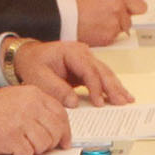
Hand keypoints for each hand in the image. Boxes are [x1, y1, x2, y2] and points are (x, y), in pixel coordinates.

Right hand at [0, 85, 68, 154]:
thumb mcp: (15, 98)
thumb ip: (36, 108)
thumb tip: (55, 126)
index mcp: (33, 95)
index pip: (60, 113)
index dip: (65, 130)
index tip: (64, 140)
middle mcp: (30, 106)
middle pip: (56, 130)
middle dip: (53, 143)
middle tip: (44, 147)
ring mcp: (22, 122)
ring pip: (45, 144)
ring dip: (35, 149)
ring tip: (22, 144)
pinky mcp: (13, 138)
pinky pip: (29, 153)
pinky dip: (21, 154)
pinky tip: (11, 148)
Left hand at [12, 37, 130, 104]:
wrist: (28, 56)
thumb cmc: (32, 63)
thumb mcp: (38, 77)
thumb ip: (56, 89)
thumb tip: (74, 102)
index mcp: (71, 52)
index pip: (89, 70)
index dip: (96, 87)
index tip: (99, 102)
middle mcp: (82, 53)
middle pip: (102, 70)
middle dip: (113, 87)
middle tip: (122, 102)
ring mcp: (86, 59)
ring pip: (105, 73)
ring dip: (116, 87)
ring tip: (127, 100)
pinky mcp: (86, 68)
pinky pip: (101, 77)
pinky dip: (110, 87)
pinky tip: (120, 95)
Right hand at [67, 0, 146, 45]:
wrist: (68, 17)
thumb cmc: (82, 4)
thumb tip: (134, 8)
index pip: (141, 6)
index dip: (136, 9)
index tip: (135, 10)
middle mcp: (118, 11)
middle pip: (129, 20)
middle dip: (121, 19)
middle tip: (107, 16)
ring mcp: (114, 26)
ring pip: (121, 30)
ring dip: (113, 27)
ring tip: (98, 22)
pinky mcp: (109, 38)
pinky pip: (113, 38)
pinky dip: (106, 35)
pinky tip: (96, 29)